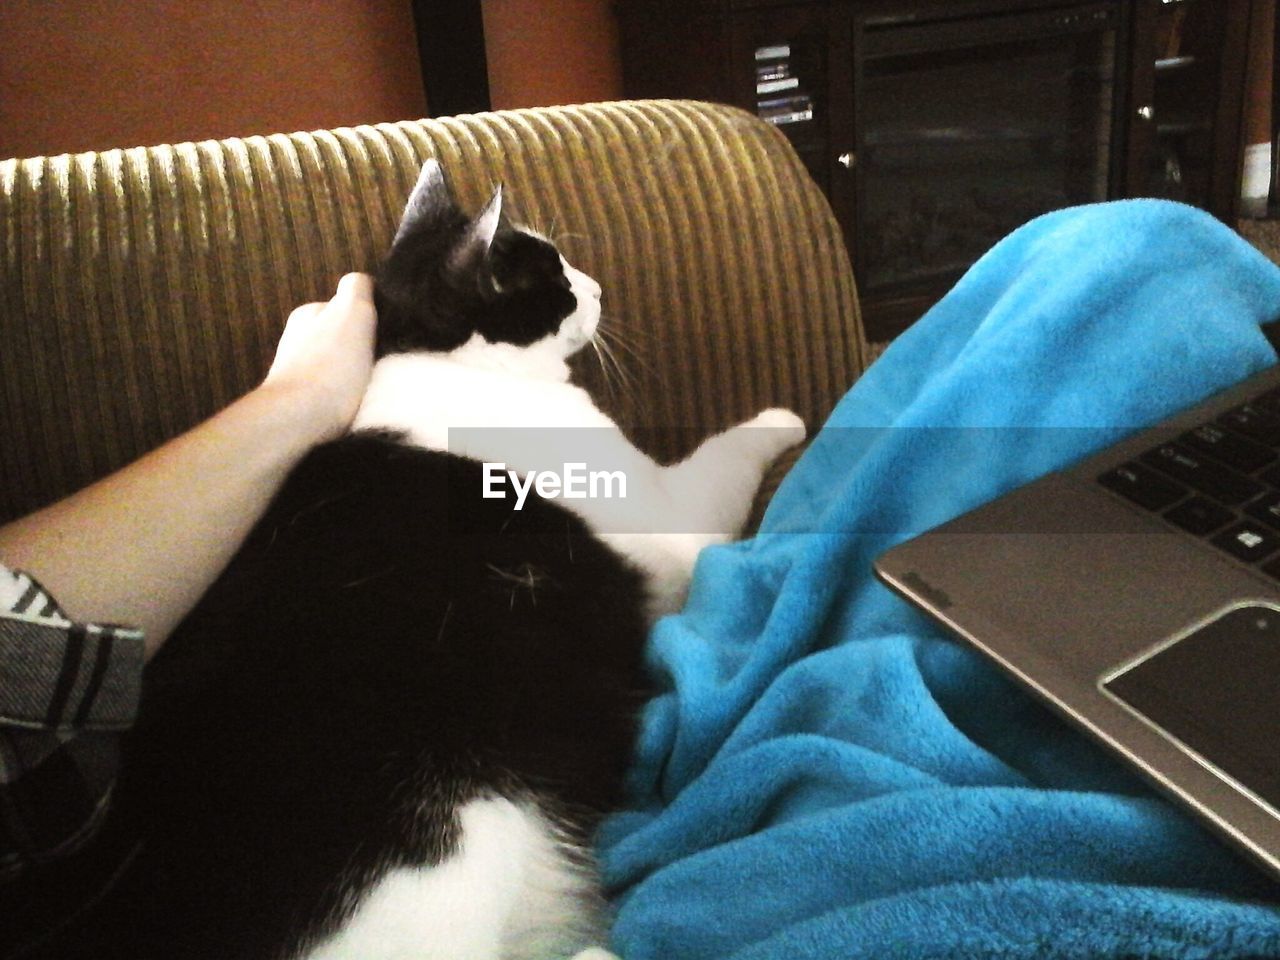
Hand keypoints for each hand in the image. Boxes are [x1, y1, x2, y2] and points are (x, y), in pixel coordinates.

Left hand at [263, 273, 376, 442]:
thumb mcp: (352, 313)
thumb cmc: (330, 365)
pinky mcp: (299, 406)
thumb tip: (364, 282)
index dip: (367, 310)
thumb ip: (358, 291)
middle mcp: (297, 339)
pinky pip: (329, 393)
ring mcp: (295, 374)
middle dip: (358, 344)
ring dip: (350, 372)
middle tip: (382, 360)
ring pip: (334, 364)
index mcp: (308, 314)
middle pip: (338, 334)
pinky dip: (341, 396)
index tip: (385, 329)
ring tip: (372, 386)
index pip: (343, 301)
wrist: (298, 420)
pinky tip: (355, 406)